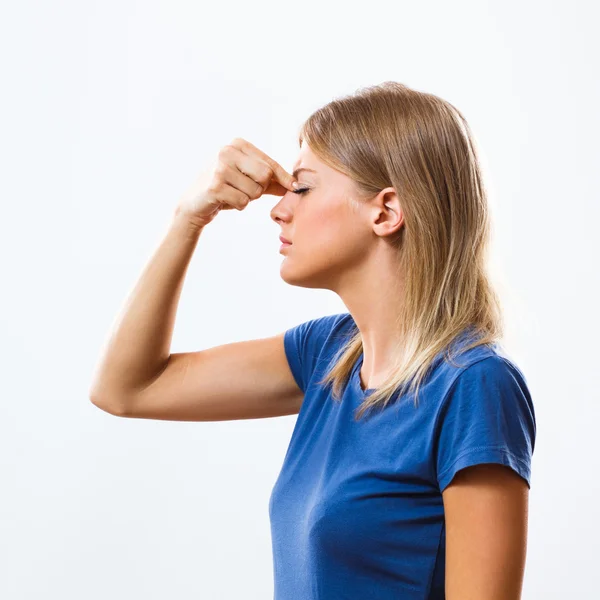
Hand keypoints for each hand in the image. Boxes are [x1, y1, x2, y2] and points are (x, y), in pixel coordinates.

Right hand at [176, 137, 296, 228]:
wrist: (194, 204)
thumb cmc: (224, 189)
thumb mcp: (247, 180)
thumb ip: (270, 181)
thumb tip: (294, 185)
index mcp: (237, 144)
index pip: (269, 162)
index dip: (283, 176)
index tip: (295, 186)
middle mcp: (227, 151)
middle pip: (265, 175)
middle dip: (260, 189)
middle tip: (244, 190)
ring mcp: (219, 167)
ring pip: (255, 191)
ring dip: (248, 199)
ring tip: (232, 194)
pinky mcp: (215, 186)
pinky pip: (243, 201)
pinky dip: (238, 205)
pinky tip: (225, 201)